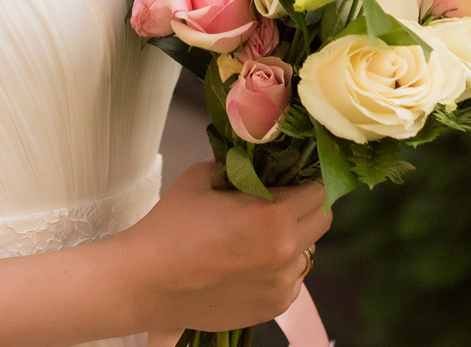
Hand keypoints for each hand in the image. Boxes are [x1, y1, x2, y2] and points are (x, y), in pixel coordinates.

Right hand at [113, 162, 332, 332]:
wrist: (147, 282)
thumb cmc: (171, 226)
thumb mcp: (203, 177)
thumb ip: (240, 167)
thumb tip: (259, 162)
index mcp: (273, 216)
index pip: (319, 189)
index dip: (308, 177)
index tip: (293, 175)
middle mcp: (286, 252)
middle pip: (322, 220)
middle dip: (307, 205)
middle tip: (282, 200)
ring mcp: (282, 285)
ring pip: (308, 252)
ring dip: (294, 239)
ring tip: (258, 236)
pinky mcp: (273, 308)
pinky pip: (293, 280)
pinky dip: (280, 268)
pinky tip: (250, 263)